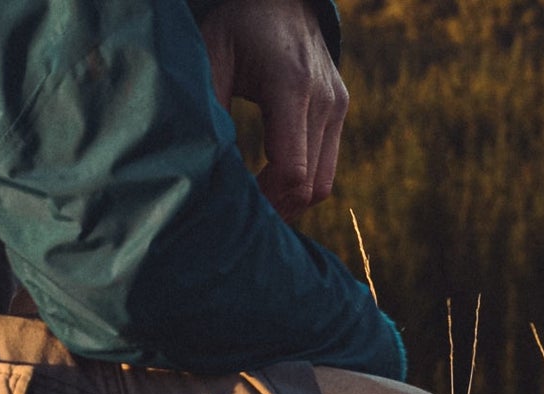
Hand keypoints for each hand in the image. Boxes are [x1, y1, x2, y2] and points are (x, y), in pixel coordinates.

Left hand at [199, 0, 348, 219]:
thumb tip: (203, 165)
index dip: (266, 198)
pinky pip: (327, 165)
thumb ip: (209, 106)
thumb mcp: (211, 55)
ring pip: (324, 182)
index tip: (238, 206)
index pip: (291, 168)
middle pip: (311, 185)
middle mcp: (324, 101)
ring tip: (259, 208)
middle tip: (244, 219)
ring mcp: (337, 107)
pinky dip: (302, 183)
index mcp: (291, 87)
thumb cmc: (238, 24)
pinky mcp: (340, 110)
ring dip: (292, 201)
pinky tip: (272, 185)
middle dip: (278, 208)